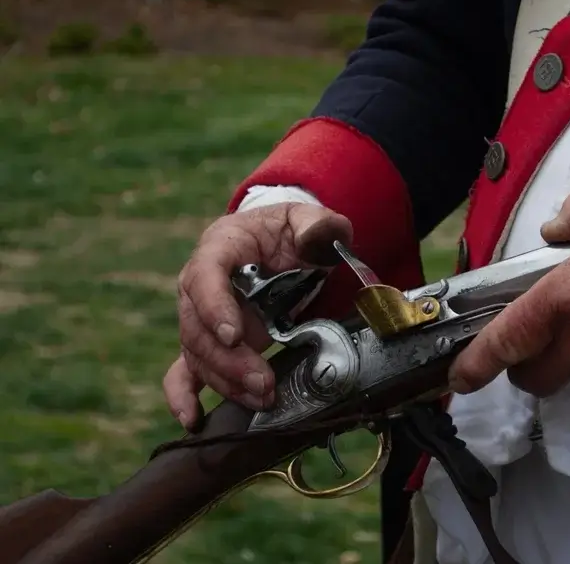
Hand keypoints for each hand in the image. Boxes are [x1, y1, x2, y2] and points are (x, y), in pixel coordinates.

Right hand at [163, 203, 351, 429]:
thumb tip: (317, 238)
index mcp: (221, 245)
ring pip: (198, 353)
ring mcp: (203, 315)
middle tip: (263, 382)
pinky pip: (186, 369)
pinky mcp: (212, 341)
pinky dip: (184, 395)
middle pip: (198, 325)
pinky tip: (191, 419)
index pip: (204, 274)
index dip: (214, 307)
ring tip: (262, 398)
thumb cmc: (293, 229)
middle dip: (229, 359)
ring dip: (226, 380)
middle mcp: (200, 282)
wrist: (286, 245)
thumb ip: (317, 224)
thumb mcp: (309, 218)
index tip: (235, 336)